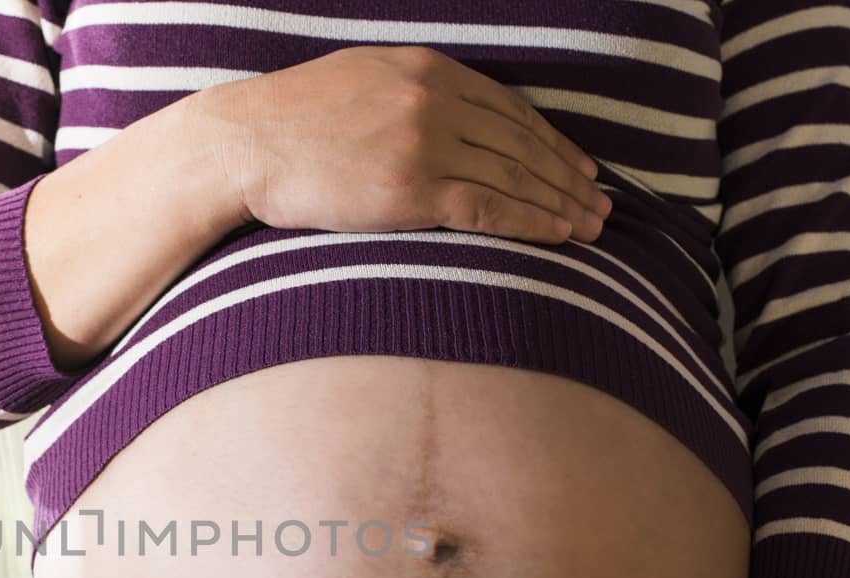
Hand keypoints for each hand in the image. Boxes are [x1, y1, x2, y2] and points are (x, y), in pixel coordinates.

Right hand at [200, 44, 611, 242]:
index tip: (580, 167)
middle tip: (604, 205)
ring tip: (593, 227)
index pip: (510, 108)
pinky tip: (557, 236)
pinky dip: (530, 222)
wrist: (245, 143)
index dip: (553, 141)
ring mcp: (425, 144)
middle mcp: (436, 101)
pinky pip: (488, 207)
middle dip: (569, 176)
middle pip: (522, 142)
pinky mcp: (410, 189)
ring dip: (561, 204)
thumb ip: (412, 94)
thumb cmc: (292, 121)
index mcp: (427, 70)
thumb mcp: (362, 81)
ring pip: (514, 176)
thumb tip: (448, 119)